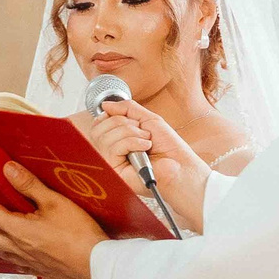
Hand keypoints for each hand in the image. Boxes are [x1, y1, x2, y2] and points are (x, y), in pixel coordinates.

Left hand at [0, 164, 105, 278]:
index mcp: (17, 228)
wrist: (94, 265)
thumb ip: (29, 186)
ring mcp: (26, 259)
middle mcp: (16, 246)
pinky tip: (6, 257)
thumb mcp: (54, 202)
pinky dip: (4, 257)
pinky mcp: (38, 268)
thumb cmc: (78, 233)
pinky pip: (13, 263)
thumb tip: (7, 169)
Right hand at [83, 100, 210, 227]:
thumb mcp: (147, 119)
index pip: (98, 124)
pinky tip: (145, 149)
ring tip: (147, 141)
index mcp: (117, 140)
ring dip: (131, 133)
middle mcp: (111, 152)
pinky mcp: (115, 172)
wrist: (181, 166)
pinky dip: (133, 142)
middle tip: (142, 131)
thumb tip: (105, 105)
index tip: (128, 119)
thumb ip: (127, 109)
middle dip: (123, 123)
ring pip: (105, 137)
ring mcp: (112, 163)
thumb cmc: (168, 147)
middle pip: (98, 128)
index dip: (111, 116)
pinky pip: (113, 148)